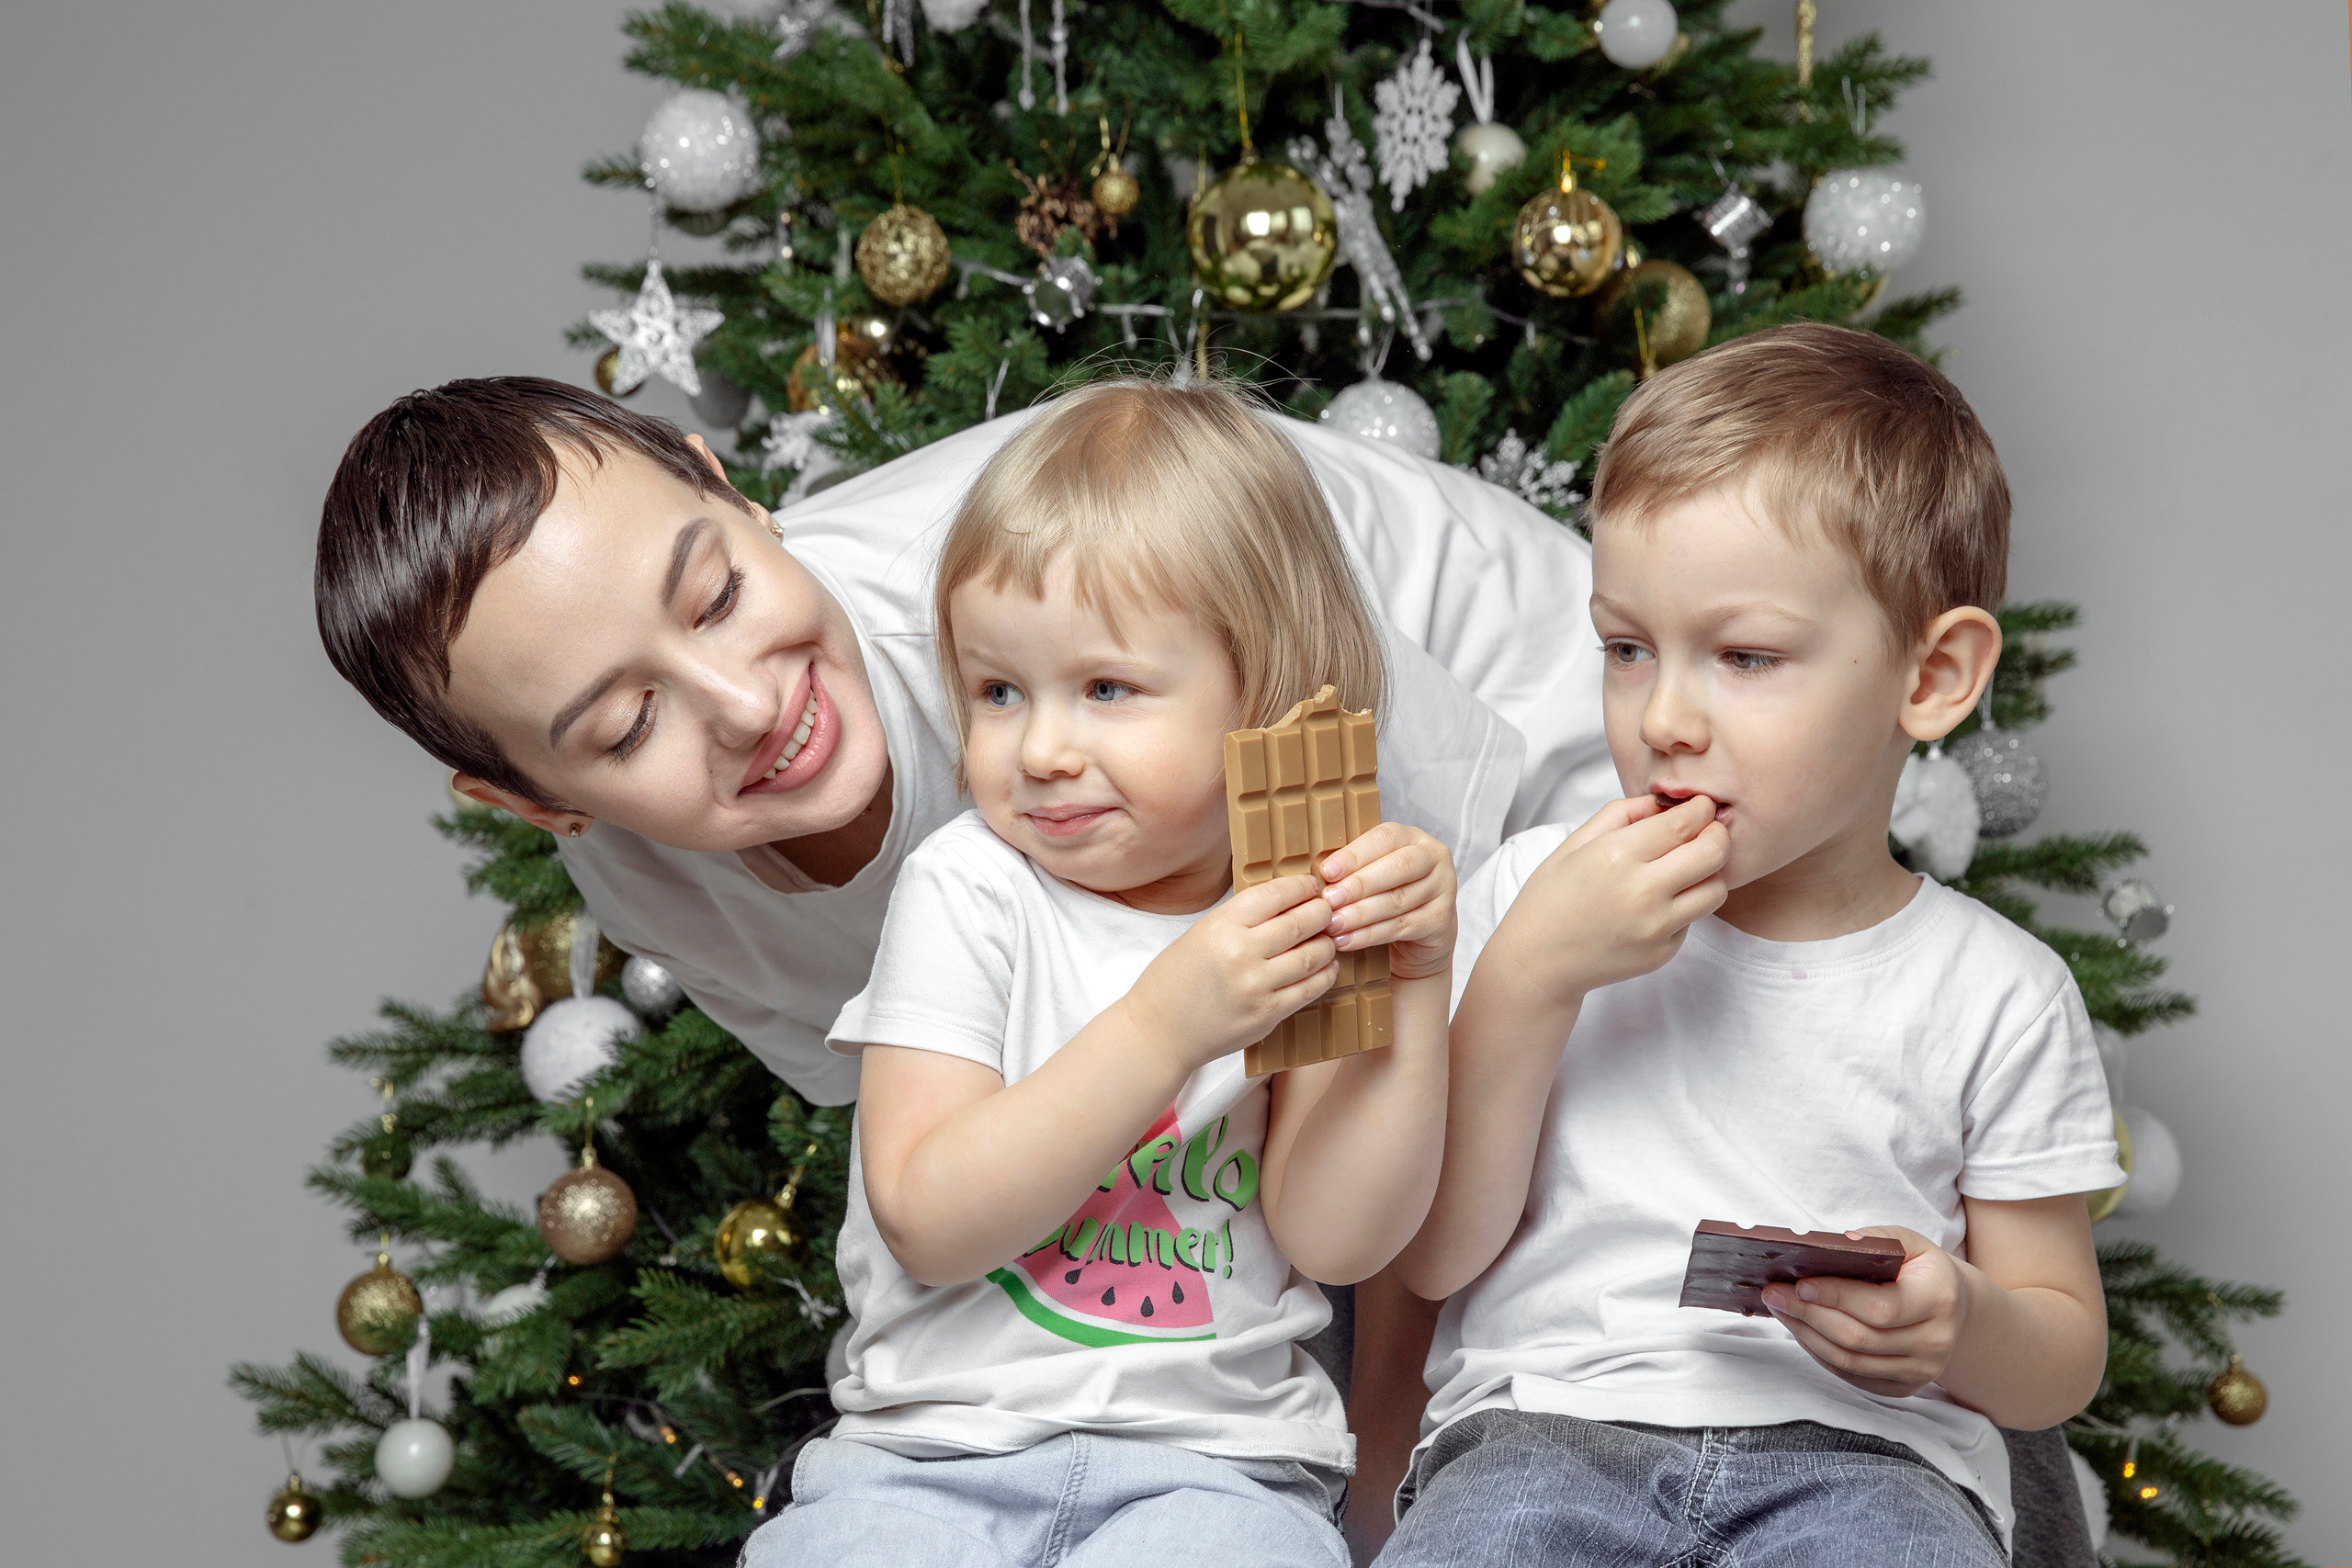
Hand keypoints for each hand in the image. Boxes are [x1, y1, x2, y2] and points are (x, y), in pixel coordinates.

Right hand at [1122, 874, 1337, 1072]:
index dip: (1301, 886)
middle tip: (1327, 910)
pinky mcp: (1267, 1016)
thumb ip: (1241, 918)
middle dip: (1321, 912)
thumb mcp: (1200, 933)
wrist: (1159, 1031)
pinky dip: (1324, 975)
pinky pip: (1309, 989)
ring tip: (1327, 938)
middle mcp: (1240, 954)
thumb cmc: (1175, 979)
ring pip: (1312, 956)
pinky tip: (1326, 966)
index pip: (1275, 894)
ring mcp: (1256, 987)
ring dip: (1327, 943)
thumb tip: (1286, 901)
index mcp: (1221, 926)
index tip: (1310, 886)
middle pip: (1300, 923)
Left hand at [1319, 823, 1457, 980]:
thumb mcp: (1372, 874)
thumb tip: (1316, 876)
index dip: (1354, 855)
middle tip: (1329, 900)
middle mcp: (1434, 858)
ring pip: (1397, 900)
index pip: (1385, 839)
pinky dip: (1370, 935)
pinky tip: (1346, 940)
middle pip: (1396, 868)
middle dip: (1358, 885)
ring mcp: (1443, 889)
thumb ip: (1352, 868)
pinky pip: (1401, 926)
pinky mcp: (1441, 920)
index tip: (1327, 871)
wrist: (1420, 935)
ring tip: (1332, 924)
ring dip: (1360, 914)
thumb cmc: (1387, 895)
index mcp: (1413, 838)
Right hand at [1491, 794, 1728, 1002]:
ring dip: (1709, 872)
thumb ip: (1622, 813)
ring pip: (1716, 889)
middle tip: (1707, 831)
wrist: (1537, 962)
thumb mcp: (1574, 843)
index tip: (1701, 805)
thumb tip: (1664, 802)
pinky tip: (1657, 903)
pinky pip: (1694, 919)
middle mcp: (1642, 892)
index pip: (1684, 823)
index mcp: (1615, 856)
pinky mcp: (1663, 952)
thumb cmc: (1550, 899)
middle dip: (1718, 834)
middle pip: (1713, 853)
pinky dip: (1684, 905)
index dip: (1701, 808)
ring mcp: (1656, 927)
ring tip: (1687, 868)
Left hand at [1762, 1227, 1971, 1398]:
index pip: (1880, 1308)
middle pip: (1857, 1338)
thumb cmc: (1921, 1270)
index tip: (1800, 1283)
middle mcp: (1934, 1343)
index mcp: (1938, 1300)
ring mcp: (1919, 1372)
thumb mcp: (1908, 1242)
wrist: (1953, 1309)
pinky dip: (1818, 1352)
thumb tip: (1836, 1245)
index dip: (1836, 1297)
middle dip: (1808, 1314)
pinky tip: (1800, 1329)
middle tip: (1773, 1293)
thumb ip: (1875, 1239)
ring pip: (1848, 1361)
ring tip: (1779, 1309)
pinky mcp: (1901, 1389)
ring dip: (1805, 1335)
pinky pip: (1850, 1376)